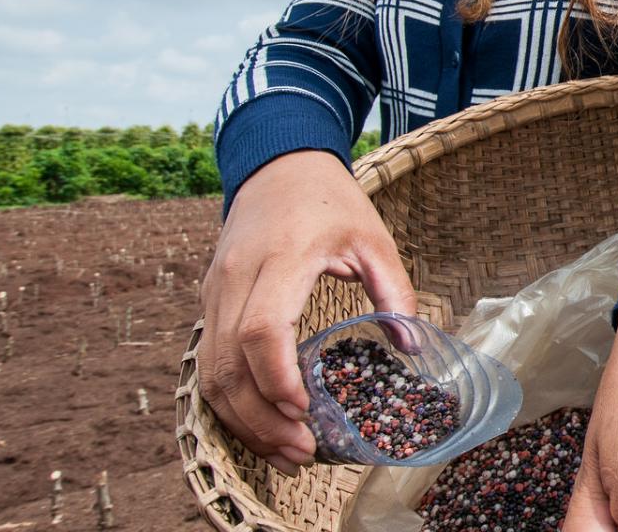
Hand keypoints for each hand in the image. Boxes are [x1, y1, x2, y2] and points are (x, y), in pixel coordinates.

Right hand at [197, 149, 418, 474]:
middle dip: (259, 418)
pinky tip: (261, 425)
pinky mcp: (207, 303)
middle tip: (301, 452)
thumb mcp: (374, 238)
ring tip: (285, 452)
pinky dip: (229, 401)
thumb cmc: (329, 202)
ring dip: (241, 419)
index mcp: (279, 259)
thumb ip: (394, 292)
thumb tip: (412, 346)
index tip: (303, 408)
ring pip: (208, 371)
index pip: (260, 328)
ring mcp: (212, 292)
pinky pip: (206, 362)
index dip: (276, 376)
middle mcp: (234, 280)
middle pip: (225, 364)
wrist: (277, 166)